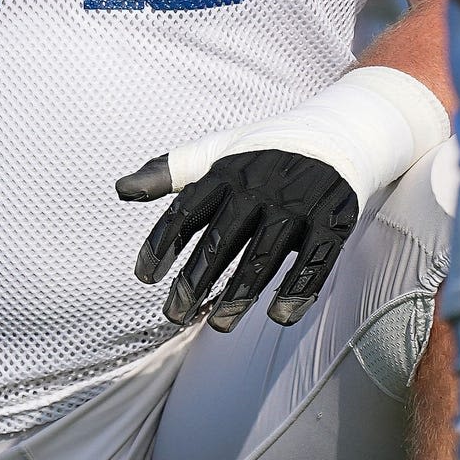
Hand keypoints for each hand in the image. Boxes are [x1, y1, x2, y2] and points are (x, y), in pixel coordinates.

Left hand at [113, 67, 447, 330]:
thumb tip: (120, 189)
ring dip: (238, 296)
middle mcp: (260, 188)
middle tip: (174, 315)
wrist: (339, 133)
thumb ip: (170, 172)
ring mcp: (297, 205)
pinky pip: (313, 262)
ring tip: (217, 325)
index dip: (162, 245)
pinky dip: (296, 291)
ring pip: (262, 258)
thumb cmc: (266, 150)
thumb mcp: (217, 152)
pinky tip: (278, 317)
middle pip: (221, 241)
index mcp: (228, 171)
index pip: (185, 211)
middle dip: (194, 281)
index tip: (144, 278)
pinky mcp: (332, 221)